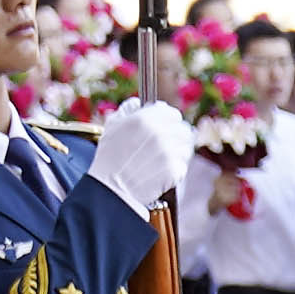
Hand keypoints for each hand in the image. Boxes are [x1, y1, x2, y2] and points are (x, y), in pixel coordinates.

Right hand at [87, 98, 180, 220]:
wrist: (111, 190)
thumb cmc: (109, 159)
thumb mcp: (112, 127)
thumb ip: (127, 110)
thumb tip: (138, 103)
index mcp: (144, 119)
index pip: (172, 113)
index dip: (168, 121)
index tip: (164, 128)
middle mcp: (159, 133)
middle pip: (183, 129)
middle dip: (175, 136)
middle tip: (166, 146)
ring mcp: (169, 152)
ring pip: (186, 147)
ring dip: (178, 152)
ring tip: (163, 160)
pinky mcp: (175, 170)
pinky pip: (183, 166)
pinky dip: (175, 169)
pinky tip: (161, 172)